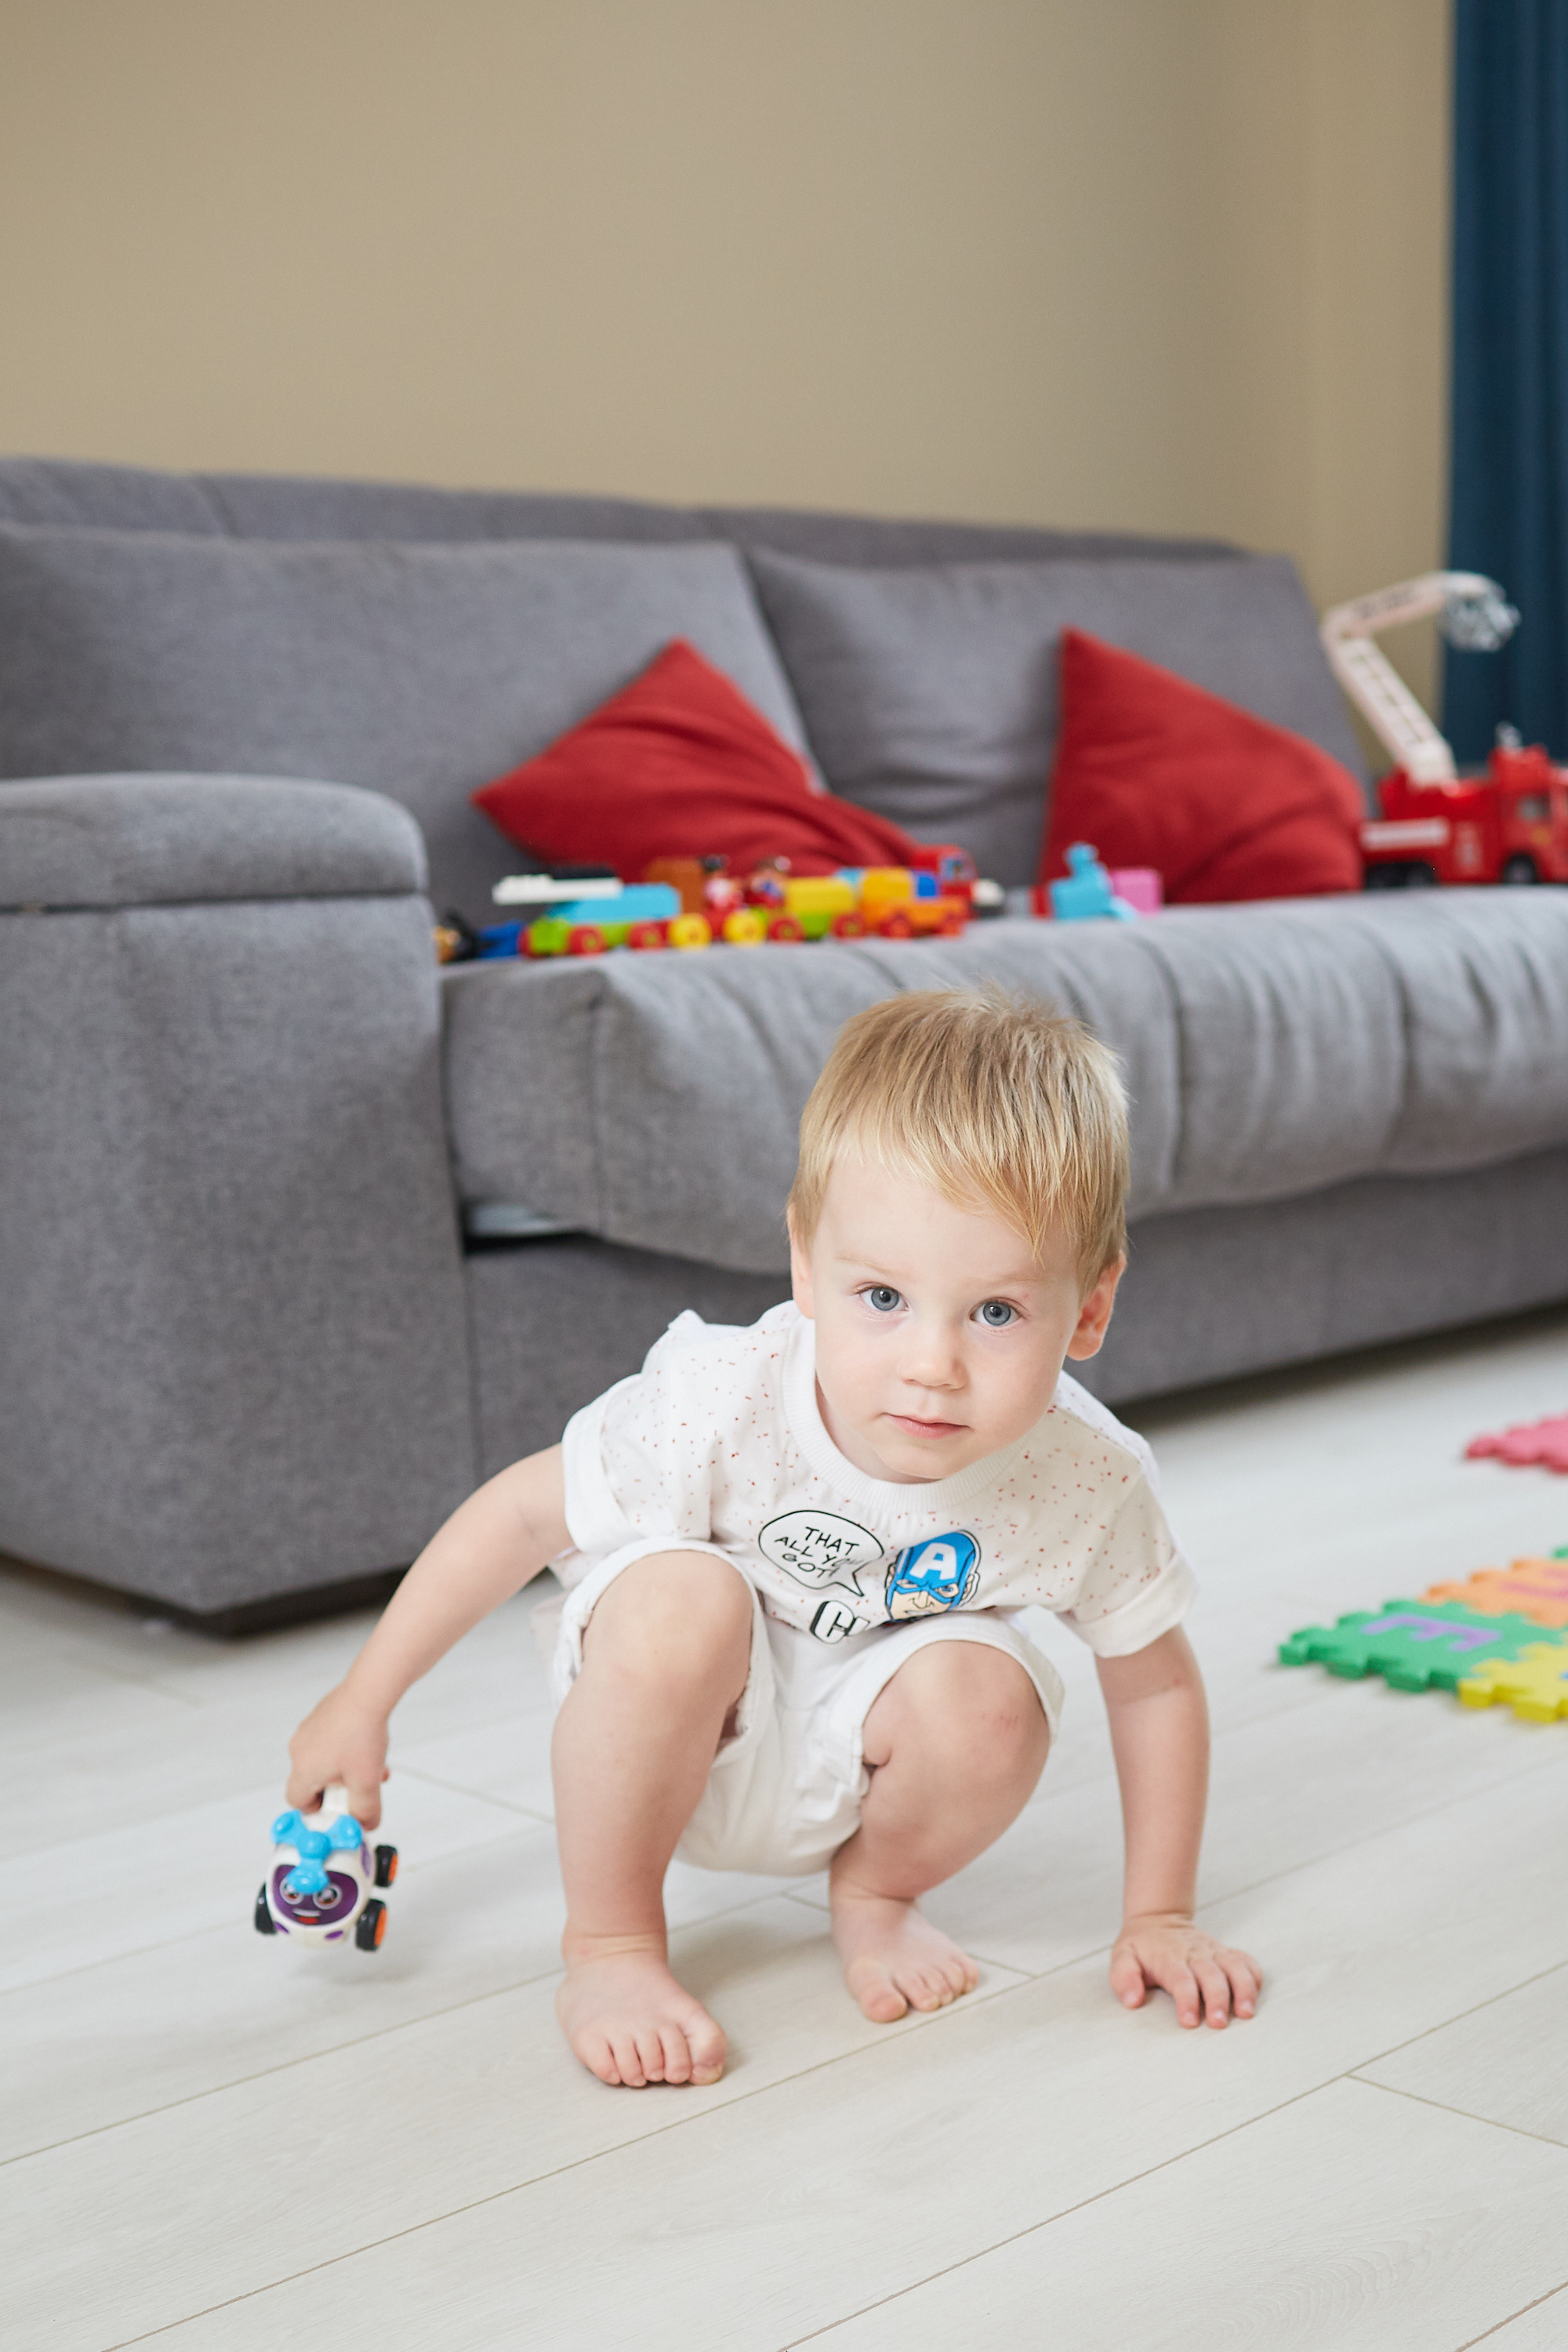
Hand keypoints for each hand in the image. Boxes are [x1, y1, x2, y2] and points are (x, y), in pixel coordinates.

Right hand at [286, 1684, 389, 1827]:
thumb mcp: (367, 1782)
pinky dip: (347, 1749)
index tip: (338, 1810)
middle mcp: (300, 1749)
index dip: (317, 1811)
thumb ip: (366, 1811)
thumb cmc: (362, 1732)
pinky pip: (330, 1742)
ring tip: (370, 1766)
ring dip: (346, 1769)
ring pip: (325, 1761)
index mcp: (303, 1770)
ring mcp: (309, 1730)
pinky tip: (368, 1746)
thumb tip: (365, 1824)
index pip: (297, 1802)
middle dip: (338, 1789)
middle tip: (358, 1787)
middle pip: (313, 1782)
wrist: (369, 1693)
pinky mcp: (321, 1717)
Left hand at [1110, 1912, 1260, 2028]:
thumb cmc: (1141, 1947)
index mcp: (1168, 1958)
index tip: (1189, 2021)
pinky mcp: (1225, 1952)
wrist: (1158, 1920)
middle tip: (1219, 2023)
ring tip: (1246, 2012)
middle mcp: (1194, 1954)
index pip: (1180, 1979)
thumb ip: (1124, 1978)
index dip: (1186, 2000)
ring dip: (1242, 1989)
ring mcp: (1212, 1952)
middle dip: (1217, 1999)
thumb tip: (1132, 2000)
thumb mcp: (1122, 1958)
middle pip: (1211, 1975)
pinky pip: (1245, 1961)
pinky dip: (1253, 1976)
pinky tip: (1255, 1993)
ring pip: (1234, 1967)